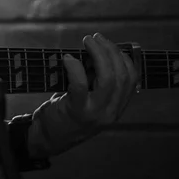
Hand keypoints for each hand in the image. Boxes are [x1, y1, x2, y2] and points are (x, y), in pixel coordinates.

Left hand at [28, 33, 139, 156]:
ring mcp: (95, 114)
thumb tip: (98, 52)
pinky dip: (75, 67)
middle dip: (111, 51)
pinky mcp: (77, 112)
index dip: (124, 57)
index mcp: (116, 108)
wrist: (46, 139)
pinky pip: (81, 84)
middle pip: (122, 75)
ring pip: (108, 78)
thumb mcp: (89, 101)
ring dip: (99, 54)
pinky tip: (67, 58)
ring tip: (88, 41)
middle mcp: (110, 112)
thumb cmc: (66, 115)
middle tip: (95, 38)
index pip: (132, 78)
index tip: (110, 46)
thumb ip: (97, 82)